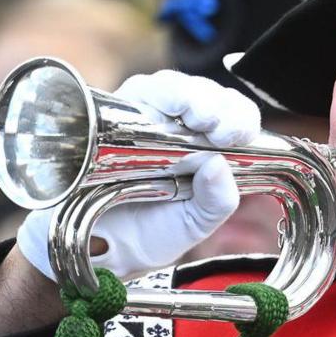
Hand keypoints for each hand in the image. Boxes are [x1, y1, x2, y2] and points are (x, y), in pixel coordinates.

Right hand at [15, 72, 258, 283]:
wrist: (96, 250)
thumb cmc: (147, 232)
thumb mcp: (193, 224)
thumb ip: (216, 202)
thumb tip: (219, 166)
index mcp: (205, 144)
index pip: (231, 114)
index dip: (239, 117)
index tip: (239, 135)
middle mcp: (176, 123)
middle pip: (204, 92)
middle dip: (218, 104)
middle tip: (221, 128)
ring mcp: (142, 114)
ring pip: (171, 86)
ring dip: (189, 96)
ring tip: (199, 117)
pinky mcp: (110, 112)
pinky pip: (134, 92)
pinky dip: (153, 97)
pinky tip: (162, 112)